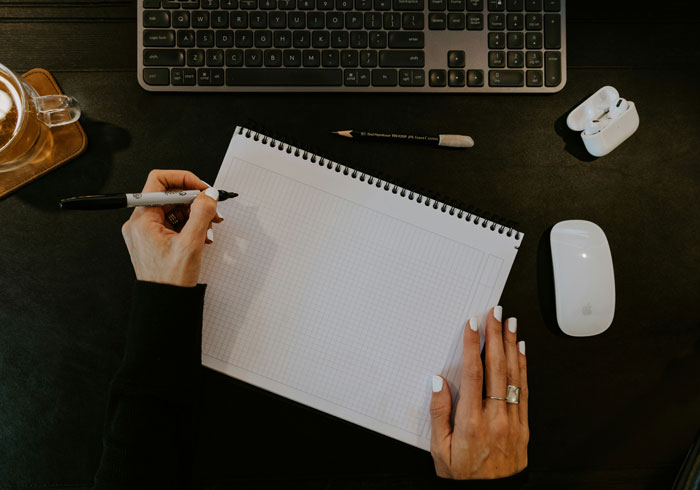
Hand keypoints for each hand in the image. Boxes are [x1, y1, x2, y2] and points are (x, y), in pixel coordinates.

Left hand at [121, 169, 221, 286]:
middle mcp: (140, 223)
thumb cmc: (170, 280)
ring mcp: (147, 232)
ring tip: (210, 228)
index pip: (159, 181)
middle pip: (169, 196)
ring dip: (195, 215)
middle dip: (194, 201)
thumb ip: (201, 213)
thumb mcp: (191, 243)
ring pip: (173, 210)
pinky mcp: (154, 240)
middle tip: (213, 210)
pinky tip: (202, 236)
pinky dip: (190, 226)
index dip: (184, 180)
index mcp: (142, 219)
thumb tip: (209, 194)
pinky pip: (173, 223)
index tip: (202, 188)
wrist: (165, 304)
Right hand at [430, 306, 528, 478]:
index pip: (474, 374)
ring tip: (511, 323)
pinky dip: (523, 367)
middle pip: (497, 367)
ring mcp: (512, 420)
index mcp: (471, 421)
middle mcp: (495, 417)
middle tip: (496, 313)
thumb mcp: (440, 451)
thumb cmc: (465, 477)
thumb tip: (438, 383)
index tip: (473, 325)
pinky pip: (524, 390)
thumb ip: (439, 415)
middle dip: (497, 336)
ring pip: (513, 375)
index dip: (474, 346)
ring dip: (512, 345)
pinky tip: (521, 351)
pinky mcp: (523, 425)